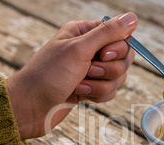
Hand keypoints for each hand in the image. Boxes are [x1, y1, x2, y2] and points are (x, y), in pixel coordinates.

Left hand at [6, 12, 137, 139]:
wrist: (31, 107)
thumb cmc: (48, 75)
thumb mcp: (79, 49)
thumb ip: (108, 33)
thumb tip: (132, 17)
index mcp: (85, 33)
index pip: (120, 36)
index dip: (117, 48)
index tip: (102, 55)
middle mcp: (90, 49)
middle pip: (123, 58)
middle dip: (109, 70)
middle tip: (89, 71)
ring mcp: (91, 70)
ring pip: (118, 77)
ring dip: (102, 85)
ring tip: (80, 85)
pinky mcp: (91, 87)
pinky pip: (111, 91)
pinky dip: (98, 94)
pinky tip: (81, 94)